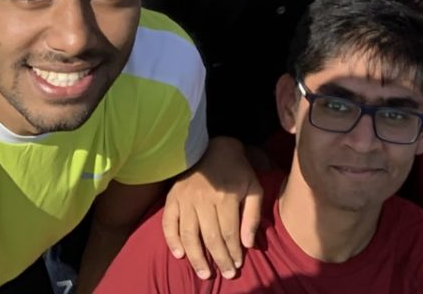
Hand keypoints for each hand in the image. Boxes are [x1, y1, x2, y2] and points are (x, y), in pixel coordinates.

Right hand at [162, 137, 264, 280]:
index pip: (228, 233)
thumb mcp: (254, 187)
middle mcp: (203, 200)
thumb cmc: (238, 170)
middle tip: (226, 274)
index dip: (232, 252)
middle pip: (210, 238)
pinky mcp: (172, 198)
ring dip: (196, 258)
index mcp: (225, 197)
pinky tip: (180, 255)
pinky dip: (172, 241)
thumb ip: (252, 215)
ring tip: (204, 273)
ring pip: (189, 235)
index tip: (237, 265)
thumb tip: (248, 244)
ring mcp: (185, 200)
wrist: (215, 147)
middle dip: (219, 260)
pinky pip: (168, 224)